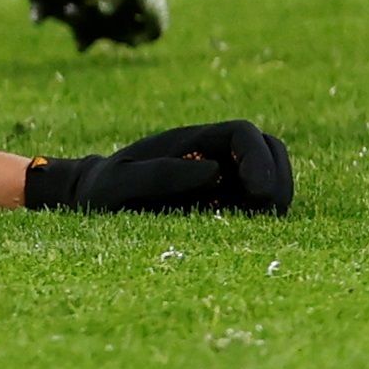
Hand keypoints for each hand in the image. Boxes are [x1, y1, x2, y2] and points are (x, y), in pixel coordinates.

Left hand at [23, 122, 293, 215]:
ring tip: (250, 224)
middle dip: (276, 181)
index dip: (259, 158)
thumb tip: (214, 171)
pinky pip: (260, 208)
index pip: (244, 133)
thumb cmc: (102, 191)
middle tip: (260, 212)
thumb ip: (161, 174)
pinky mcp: (226, 207)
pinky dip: (264, 219)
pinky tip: (243, 235)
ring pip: (273, 180)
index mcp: (191, 141)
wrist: (92, 205)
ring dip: (274, 202)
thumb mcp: (119, 183)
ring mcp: (223, 181)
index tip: (257, 193)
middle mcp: (213, 156)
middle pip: (270, 152)